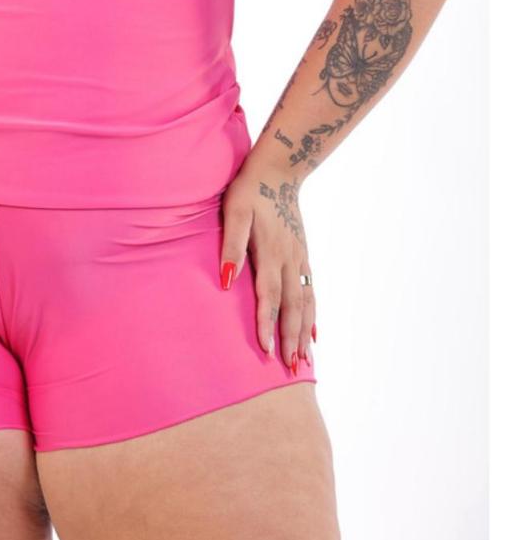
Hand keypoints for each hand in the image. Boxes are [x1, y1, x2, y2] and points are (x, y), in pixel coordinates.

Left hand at [218, 158, 315, 371]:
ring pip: (306, 303)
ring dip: (305, 333)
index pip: (269, 298)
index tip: (265, 351)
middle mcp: (290, 260)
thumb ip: (230, 245)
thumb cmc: (248, 190)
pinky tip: (314, 332)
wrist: (279, 169)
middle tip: (291, 370)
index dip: (266, 325)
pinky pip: (311, 292)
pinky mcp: (303, 255)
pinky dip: (313, 315)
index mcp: (272, 253)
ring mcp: (300, 259)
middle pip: (293, 308)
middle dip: (291, 339)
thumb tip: (226, 280)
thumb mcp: (233, 212)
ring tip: (304, 360)